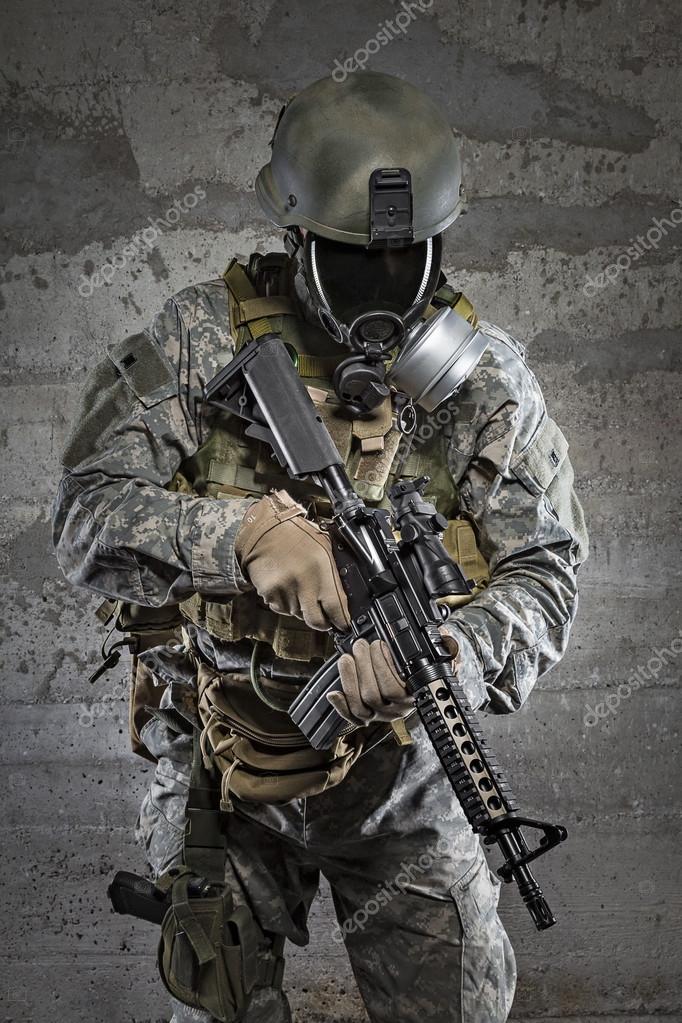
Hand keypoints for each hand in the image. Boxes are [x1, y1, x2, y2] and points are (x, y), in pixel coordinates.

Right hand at [235, 490, 349, 631]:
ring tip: (298, 586)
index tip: (343, 623)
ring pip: (298, 614)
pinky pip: (282, 609)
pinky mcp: (270, 594)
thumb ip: (337, 571)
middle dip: (323, 622)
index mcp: (324, 568)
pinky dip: (285, 602)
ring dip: (301, 607)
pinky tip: (285, 585)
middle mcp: (305, 581)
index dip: (342, 620)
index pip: (337, 608)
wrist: (265, 530)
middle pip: (317, 620)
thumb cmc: (298, 536)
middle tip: (324, 615)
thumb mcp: (325, 546)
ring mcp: (286, 589)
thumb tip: (348, 597)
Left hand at [326, 629, 460, 725]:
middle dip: (363, 666)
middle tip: (360, 645)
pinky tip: (333, 693)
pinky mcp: (367, 717)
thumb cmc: (426, 664)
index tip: (379, 644)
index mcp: (416, 694)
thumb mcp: (439, 653)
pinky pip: (353, 719)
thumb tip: (446, 637)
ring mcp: (382, 714)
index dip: (383, 667)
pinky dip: (341, 706)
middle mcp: (398, 709)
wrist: (420, 681)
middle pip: (374, 696)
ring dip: (350, 679)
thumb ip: (445, 645)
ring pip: (361, 706)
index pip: (396, 688)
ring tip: (347, 657)